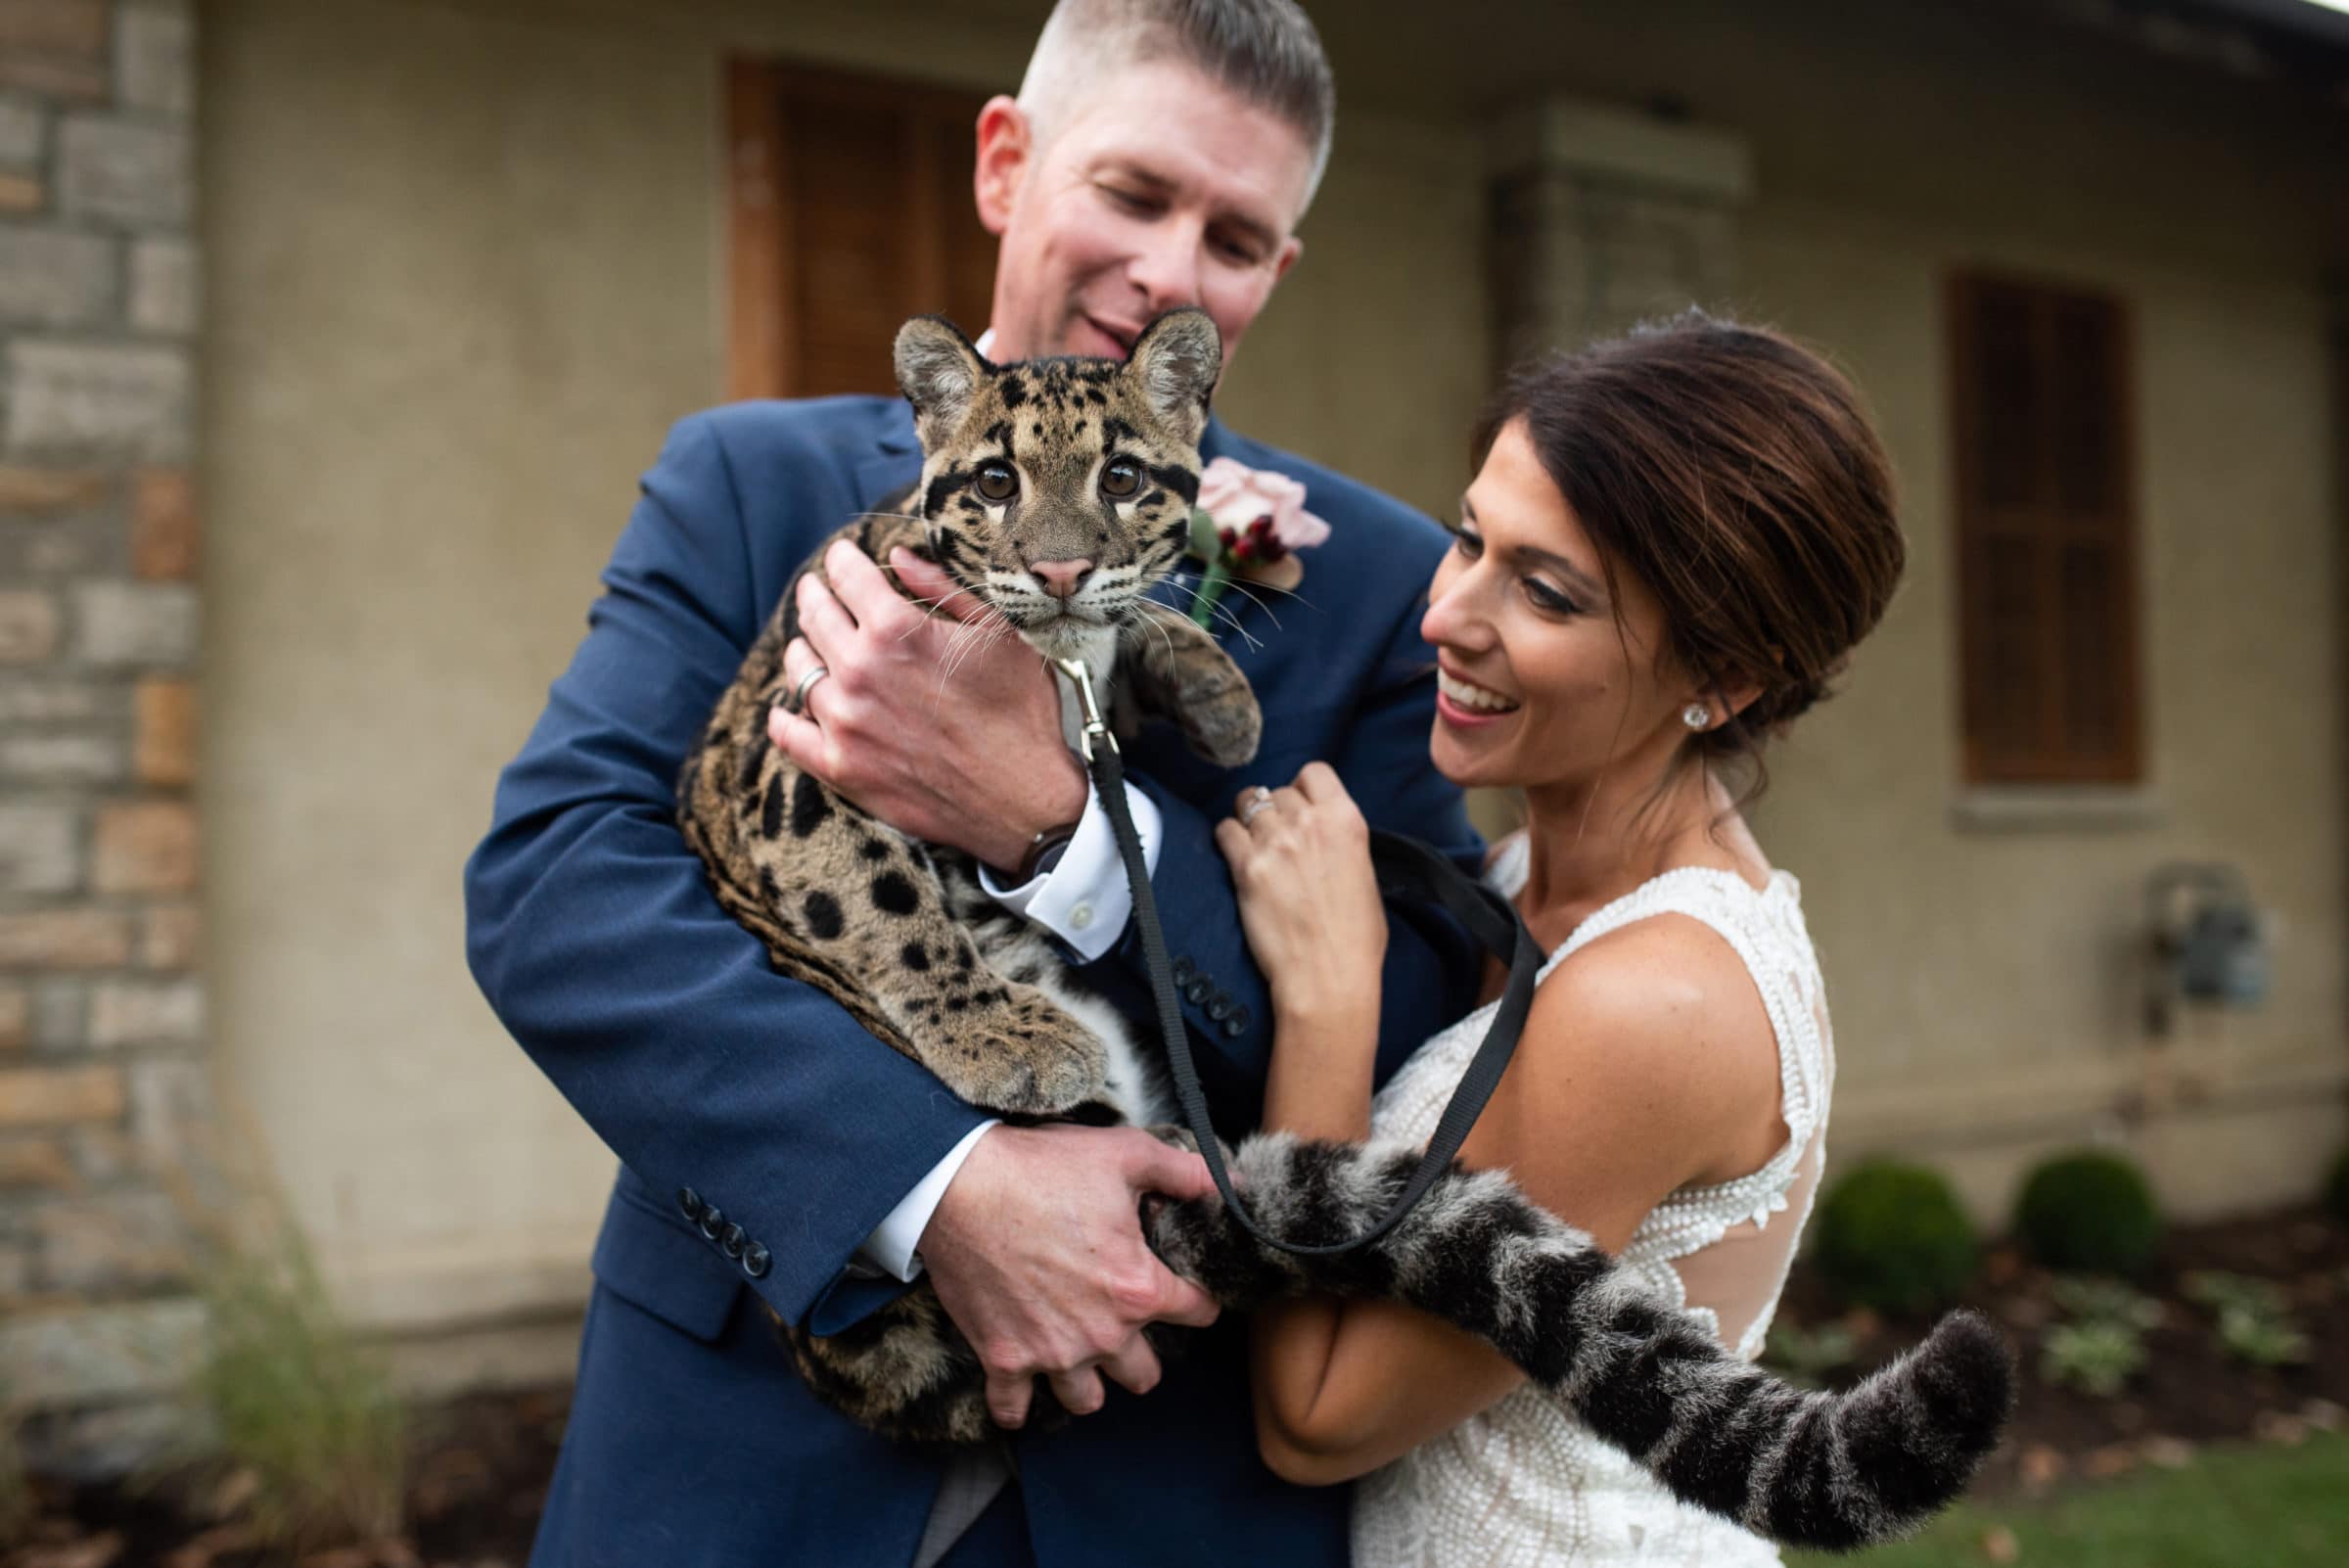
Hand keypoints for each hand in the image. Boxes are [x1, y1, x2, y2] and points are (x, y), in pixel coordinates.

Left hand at [768, 541, 1087, 868]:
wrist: (1024, 798)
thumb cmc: (1020, 710)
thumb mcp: (999, 633)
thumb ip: (942, 587)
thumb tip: (898, 557)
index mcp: (897, 629)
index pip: (846, 575)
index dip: (842, 560)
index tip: (841, 558)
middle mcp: (859, 670)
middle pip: (815, 615)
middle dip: (815, 595)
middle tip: (816, 592)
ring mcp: (844, 721)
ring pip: (798, 669)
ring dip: (802, 649)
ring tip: (811, 646)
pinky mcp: (840, 766)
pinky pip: (788, 733)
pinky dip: (784, 715)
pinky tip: (789, 708)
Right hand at [919, 1124, 1222, 1428]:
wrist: (960, 1185)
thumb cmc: (1043, 1167)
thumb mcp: (1125, 1153)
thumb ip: (1184, 1172)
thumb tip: (1227, 1183)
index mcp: (1138, 1289)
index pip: (1197, 1313)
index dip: (1197, 1299)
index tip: (1184, 1291)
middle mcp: (1102, 1334)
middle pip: (1144, 1374)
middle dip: (1142, 1352)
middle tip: (1125, 1324)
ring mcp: (1051, 1353)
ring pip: (1088, 1399)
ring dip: (1087, 1381)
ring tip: (1079, 1352)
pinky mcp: (1003, 1358)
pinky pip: (1013, 1409)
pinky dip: (1017, 1405)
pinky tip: (1022, 1388)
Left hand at [1215, 762, 1385, 1022]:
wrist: (1328, 976)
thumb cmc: (1355, 939)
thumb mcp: (1366, 875)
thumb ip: (1342, 842)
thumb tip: (1323, 835)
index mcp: (1346, 821)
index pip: (1314, 772)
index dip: (1303, 788)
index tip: (1299, 806)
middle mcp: (1310, 824)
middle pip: (1278, 790)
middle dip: (1275, 810)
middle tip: (1276, 838)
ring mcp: (1276, 843)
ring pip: (1247, 802)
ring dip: (1248, 820)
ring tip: (1254, 844)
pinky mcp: (1246, 867)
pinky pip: (1225, 831)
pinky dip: (1227, 839)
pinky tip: (1237, 858)